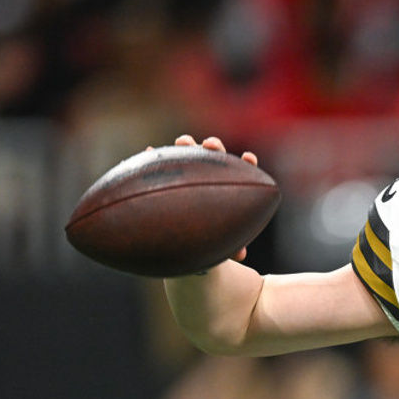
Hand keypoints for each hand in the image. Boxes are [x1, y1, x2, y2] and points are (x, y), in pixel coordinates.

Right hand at [157, 134, 259, 261]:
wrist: (187, 238)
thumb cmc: (210, 239)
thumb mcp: (220, 244)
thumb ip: (230, 247)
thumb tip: (241, 256)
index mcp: (230, 187)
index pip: (243, 171)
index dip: (247, 164)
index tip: (249, 158)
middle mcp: (211, 175)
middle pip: (216, 155)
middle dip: (215, 147)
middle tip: (210, 145)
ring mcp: (191, 171)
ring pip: (191, 153)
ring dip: (188, 145)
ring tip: (183, 143)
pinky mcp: (170, 173)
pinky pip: (162, 162)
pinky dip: (156, 157)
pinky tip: (149, 152)